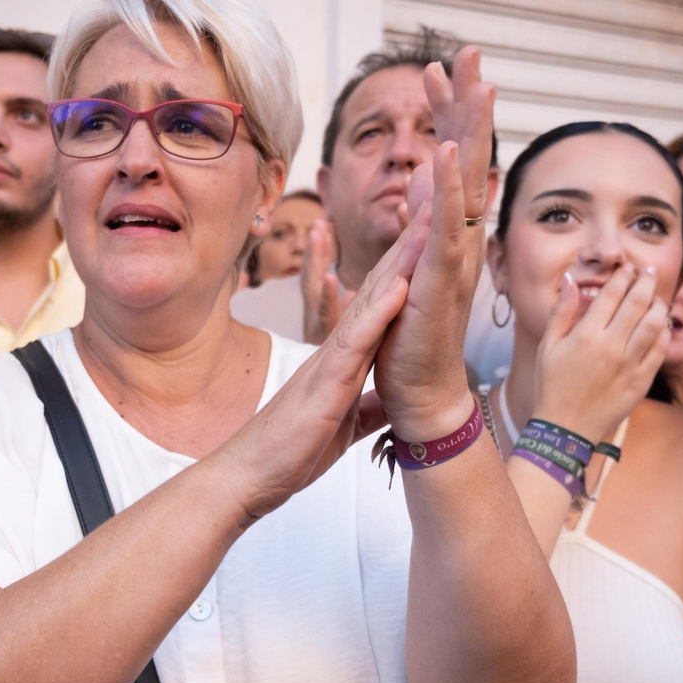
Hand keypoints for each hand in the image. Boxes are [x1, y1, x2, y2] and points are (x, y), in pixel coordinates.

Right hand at [215, 219, 426, 518]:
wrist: (248, 477)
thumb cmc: (287, 453)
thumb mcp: (342, 426)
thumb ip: (365, 409)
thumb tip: (389, 403)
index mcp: (343, 362)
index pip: (380, 309)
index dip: (406, 272)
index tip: (431, 240)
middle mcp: (336, 352)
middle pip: (377, 291)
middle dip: (407, 250)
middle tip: (435, 205)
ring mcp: (328, 363)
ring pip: (369, 304)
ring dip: (399, 265)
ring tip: (427, 225)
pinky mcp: (324, 383)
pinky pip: (355, 342)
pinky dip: (379, 313)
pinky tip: (402, 286)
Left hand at [371, 46, 495, 440]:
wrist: (420, 394)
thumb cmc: (410, 338)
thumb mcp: (407, 265)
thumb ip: (418, 218)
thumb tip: (423, 173)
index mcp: (447, 233)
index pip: (452, 162)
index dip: (448, 113)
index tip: (436, 70)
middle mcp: (459, 238)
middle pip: (469, 157)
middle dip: (467, 103)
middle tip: (469, 53)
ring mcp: (452, 257)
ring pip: (467, 182)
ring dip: (471, 129)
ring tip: (478, 82)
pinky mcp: (437, 280)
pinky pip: (445, 227)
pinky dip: (449, 188)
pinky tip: (450, 150)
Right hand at [533, 263, 670, 443]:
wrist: (565, 428)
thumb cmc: (551, 385)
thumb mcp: (547, 347)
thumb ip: (561, 312)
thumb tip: (571, 280)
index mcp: (586, 335)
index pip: (612, 294)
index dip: (623, 276)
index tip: (627, 268)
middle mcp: (611, 346)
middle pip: (638, 303)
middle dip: (645, 282)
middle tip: (648, 272)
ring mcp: (629, 364)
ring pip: (654, 324)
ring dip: (659, 305)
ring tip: (657, 297)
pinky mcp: (641, 381)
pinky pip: (660, 350)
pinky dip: (663, 333)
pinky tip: (661, 325)